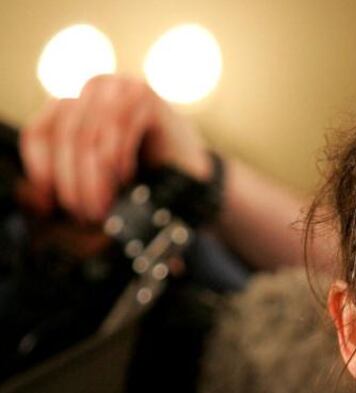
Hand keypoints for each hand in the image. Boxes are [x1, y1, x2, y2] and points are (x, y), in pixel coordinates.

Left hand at [17, 75, 209, 221]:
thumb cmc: (142, 177)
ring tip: (104, 205)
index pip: (40, 133)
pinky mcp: (146, 96)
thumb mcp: (95, 179)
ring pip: (90, 134)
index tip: (52, 203)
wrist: (195, 177)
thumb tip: (32, 194)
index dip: (43, 170)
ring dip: (95, 177)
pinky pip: (119, 128)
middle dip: (73, 181)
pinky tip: (126, 179)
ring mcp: (121, 87)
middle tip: (85, 213)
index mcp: (74, 104)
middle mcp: (94, 88)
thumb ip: (63, 179)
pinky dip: (119, 159)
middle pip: (65, 135)